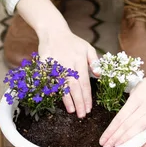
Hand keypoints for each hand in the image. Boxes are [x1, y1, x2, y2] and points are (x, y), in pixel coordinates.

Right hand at [15, 0, 97, 117]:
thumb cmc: (72, 42)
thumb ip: (94, 61)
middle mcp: (69, 64)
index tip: (89, 108)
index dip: (87, 97)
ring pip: (62, 86)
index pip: (85, 83)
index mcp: (79, 61)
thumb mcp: (87, 48)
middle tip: (82, 115)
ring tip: (72, 111)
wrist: (53, 31)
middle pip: (75, 87)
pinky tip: (55, 99)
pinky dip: (51, 89)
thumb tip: (99, 75)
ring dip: (67, 100)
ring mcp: (56, 65)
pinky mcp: (46, 65)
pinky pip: (49, 80)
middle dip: (79, 102)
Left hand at [99, 30, 145, 146]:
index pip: (120, 117)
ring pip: (139, 129)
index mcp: (136, 98)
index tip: (103, 139)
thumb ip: (130, 101)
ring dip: (127, 140)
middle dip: (115, 138)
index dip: (111, 130)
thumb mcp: (138, 88)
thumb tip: (123, 114)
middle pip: (127, 125)